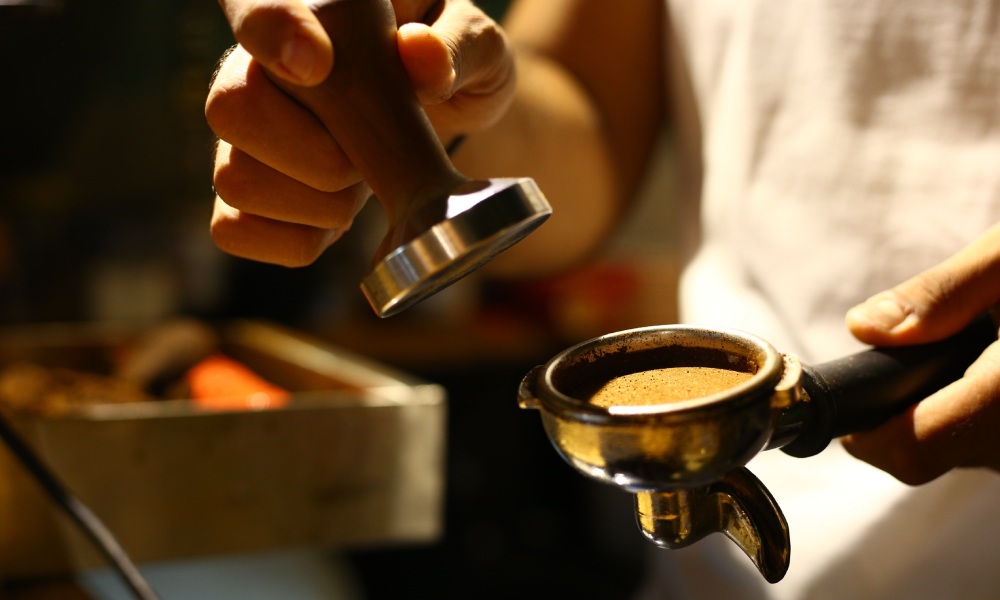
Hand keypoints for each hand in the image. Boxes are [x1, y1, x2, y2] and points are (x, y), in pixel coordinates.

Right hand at [205, 0, 515, 265]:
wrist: (442, 122)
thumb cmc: (450, 68)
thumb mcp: (476, 48)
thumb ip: (457, 46)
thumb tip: (421, 57)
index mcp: (314, 9)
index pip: (259, 2)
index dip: (273, 31)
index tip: (316, 64)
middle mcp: (255, 64)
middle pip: (231, 106)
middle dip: (317, 154)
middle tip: (371, 158)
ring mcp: (243, 133)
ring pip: (234, 178)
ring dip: (318, 203)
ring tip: (363, 186)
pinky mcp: (247, 192)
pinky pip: (234, 229)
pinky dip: (295, 238)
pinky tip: (335, 221)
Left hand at [842, 222, 999, 484]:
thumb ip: (940, 296)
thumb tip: (865, 330)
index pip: (910, 449)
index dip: (864, 431)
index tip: (847, 403)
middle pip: (934, 453)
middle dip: (906, 409)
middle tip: (921, 350)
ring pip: (970, 451)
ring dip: (950, 409)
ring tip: (982, 347)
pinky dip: (986, 412)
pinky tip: (998, 365)